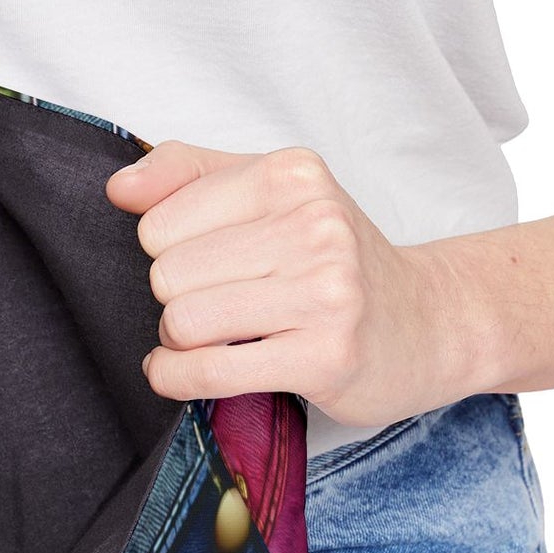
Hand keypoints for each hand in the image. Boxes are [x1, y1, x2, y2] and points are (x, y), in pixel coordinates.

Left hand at [107, 142, 479, 427]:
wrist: (435, 321)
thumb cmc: (339, 260)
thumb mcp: (275, 194)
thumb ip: (191, 174)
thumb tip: (118, 188)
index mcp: (293, 175)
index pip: (159, 220)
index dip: (168, 253)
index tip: (207, 266)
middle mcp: (314, 225)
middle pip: (167, 275)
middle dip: (176, 301)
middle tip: (218, 308)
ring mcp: (327, 291)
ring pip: (184, 323)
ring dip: (180, 343)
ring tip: (216, 338)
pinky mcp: (327, 356)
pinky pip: (211, 371)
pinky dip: (178, 379)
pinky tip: (184, 372)